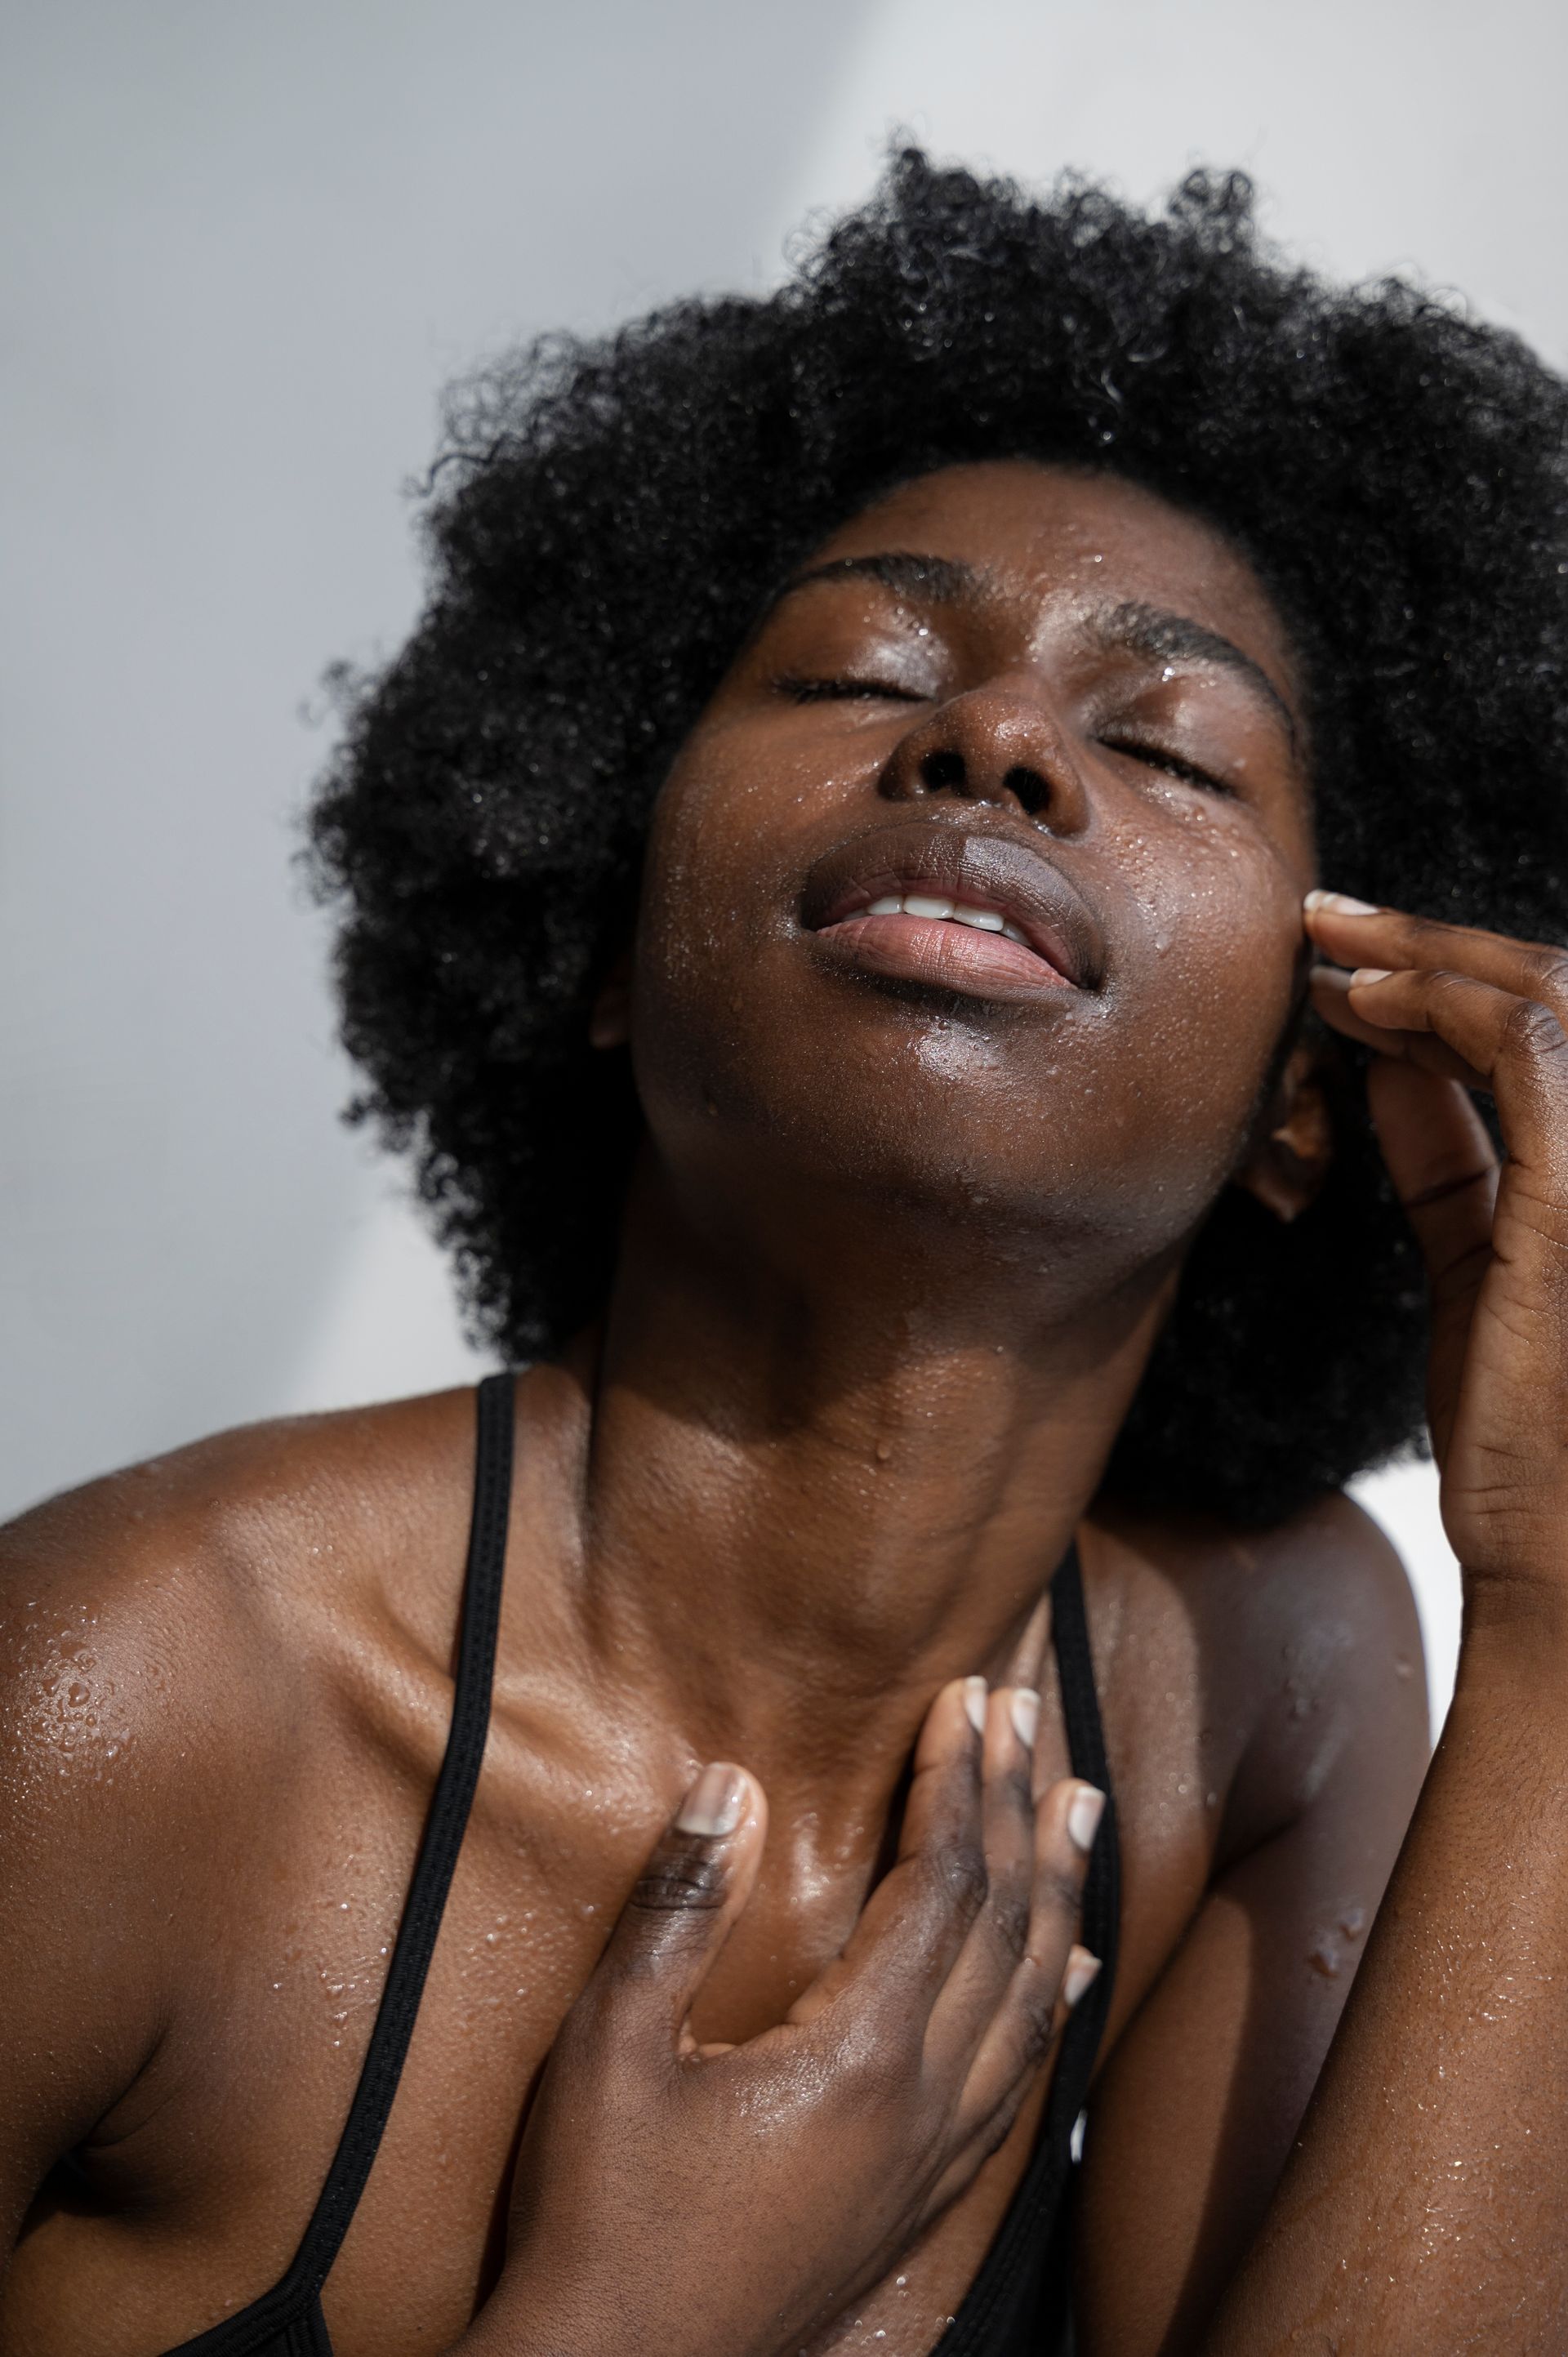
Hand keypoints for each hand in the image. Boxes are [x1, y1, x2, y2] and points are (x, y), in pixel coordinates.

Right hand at [465, 1678, 1102, 2356]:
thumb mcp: (611, 2049)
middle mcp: (921, 2105)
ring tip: (1079, 1808)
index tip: (968, 1696)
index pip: (939, 1882)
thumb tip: (730, 1783)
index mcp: (855, 2056)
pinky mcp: (921, 2198)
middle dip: (1016, 1808)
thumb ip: (679, 1911)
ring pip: (1029, 2001)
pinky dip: (1050, 2006)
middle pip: (1002, 1926)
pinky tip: (1067, 1973)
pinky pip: (1018, 2081)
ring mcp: (931, 2159)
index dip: (956, 1780)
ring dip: (1056, 1892)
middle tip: (1032, 1713)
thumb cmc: (601, 2214)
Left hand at [1307, 890, 1567, 1589]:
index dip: (1454, 977)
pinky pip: (1524, 1050)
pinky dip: (1438, 1004)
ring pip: (1544, 997)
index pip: (1552, 1029)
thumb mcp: (1477, 1264)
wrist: (1559, 1553)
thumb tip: (1388, 1063)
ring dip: (1426, 957)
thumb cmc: (1526, 1431)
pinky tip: (1359, 1006)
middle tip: (1327, 920)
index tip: (1353, 965)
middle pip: (1555, 992)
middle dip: (1434, 944)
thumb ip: (1449, 1160)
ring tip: (1330, 951)